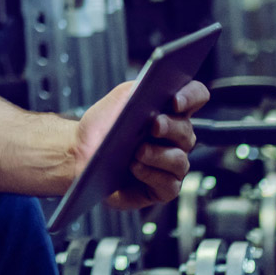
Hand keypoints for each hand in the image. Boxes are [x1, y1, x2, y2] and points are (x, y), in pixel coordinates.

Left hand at [69, 79, 206, 209]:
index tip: (175, 100)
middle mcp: (175, 138)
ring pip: (179, 160)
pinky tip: (135, 167)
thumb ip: (139, 87)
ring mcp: (170, 164)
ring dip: (158, 154)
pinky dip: (152, 175)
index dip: (191, 96)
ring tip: (138, 152)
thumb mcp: (120, 98)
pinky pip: (169, 184)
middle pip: (187, 130)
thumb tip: (158, 86)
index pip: (196, 97)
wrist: (79, 153)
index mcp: (170, 112)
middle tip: (154, 125)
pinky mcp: (162, 188)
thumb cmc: (102, 127)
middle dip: (171, 127)